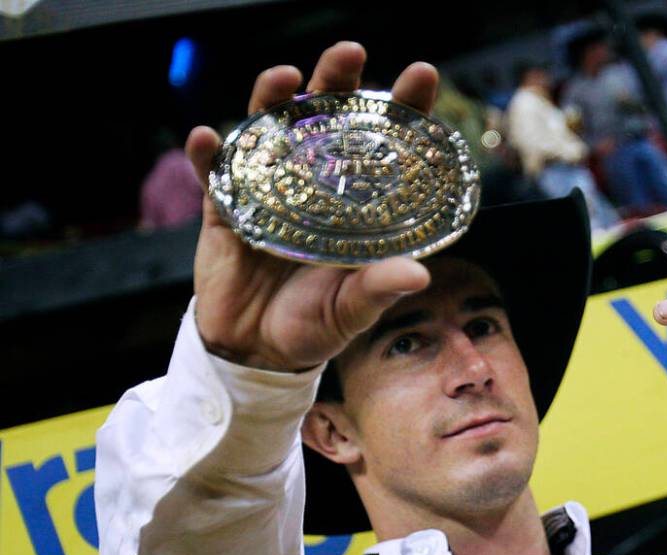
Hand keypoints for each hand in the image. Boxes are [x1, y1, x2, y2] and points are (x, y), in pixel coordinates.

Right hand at [186, 42, 437, 371]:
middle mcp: (315, 186)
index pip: (384, 145)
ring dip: (272, 100)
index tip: (421, 74)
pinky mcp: (226, 207)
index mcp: (356, 204)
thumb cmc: (313, 326)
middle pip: (326, 120)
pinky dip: (208, 155)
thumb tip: (418, 274)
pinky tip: (207, 137)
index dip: (402, 109)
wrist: (255, 351)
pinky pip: (213, 175)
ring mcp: (269, 190)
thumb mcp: (353, 312)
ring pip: (270, 132)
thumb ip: (379, 290)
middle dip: (337, 82)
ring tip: (282, 79)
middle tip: (351, 53)